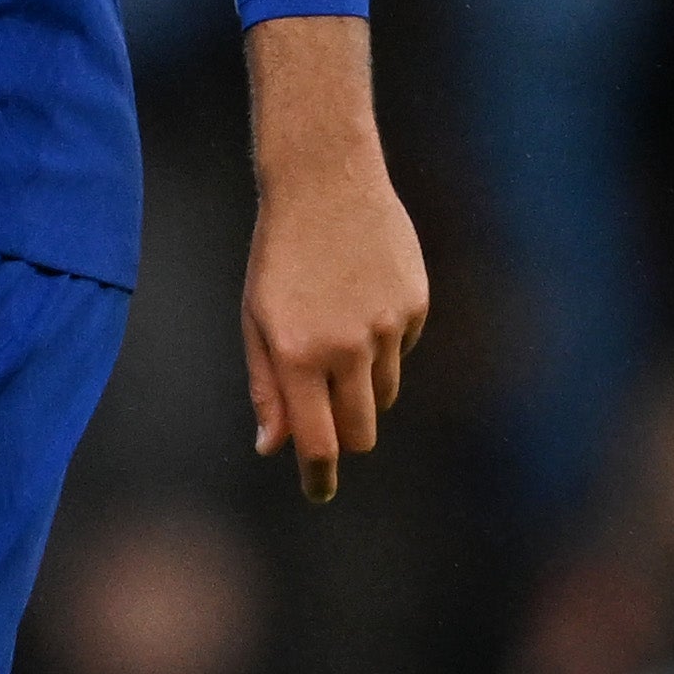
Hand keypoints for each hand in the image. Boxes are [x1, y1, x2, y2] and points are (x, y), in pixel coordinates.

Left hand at [243, 138, 430, 501]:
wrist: (325, 181)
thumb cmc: (279, 256)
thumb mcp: (257, 321)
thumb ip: (268, 388)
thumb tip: (272, 448)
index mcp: (298, 355)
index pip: (319, 443)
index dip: (319, 476)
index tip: (318, 492)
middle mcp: (347, 348)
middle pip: (360, 431)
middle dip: (344, 438)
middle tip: (326, 422)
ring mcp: (387, 327)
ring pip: (382, 394)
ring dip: (360, 387)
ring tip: (334, 336)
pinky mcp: (415, 304)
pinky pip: (401, 350)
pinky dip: (381, 342)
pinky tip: (360, 298)